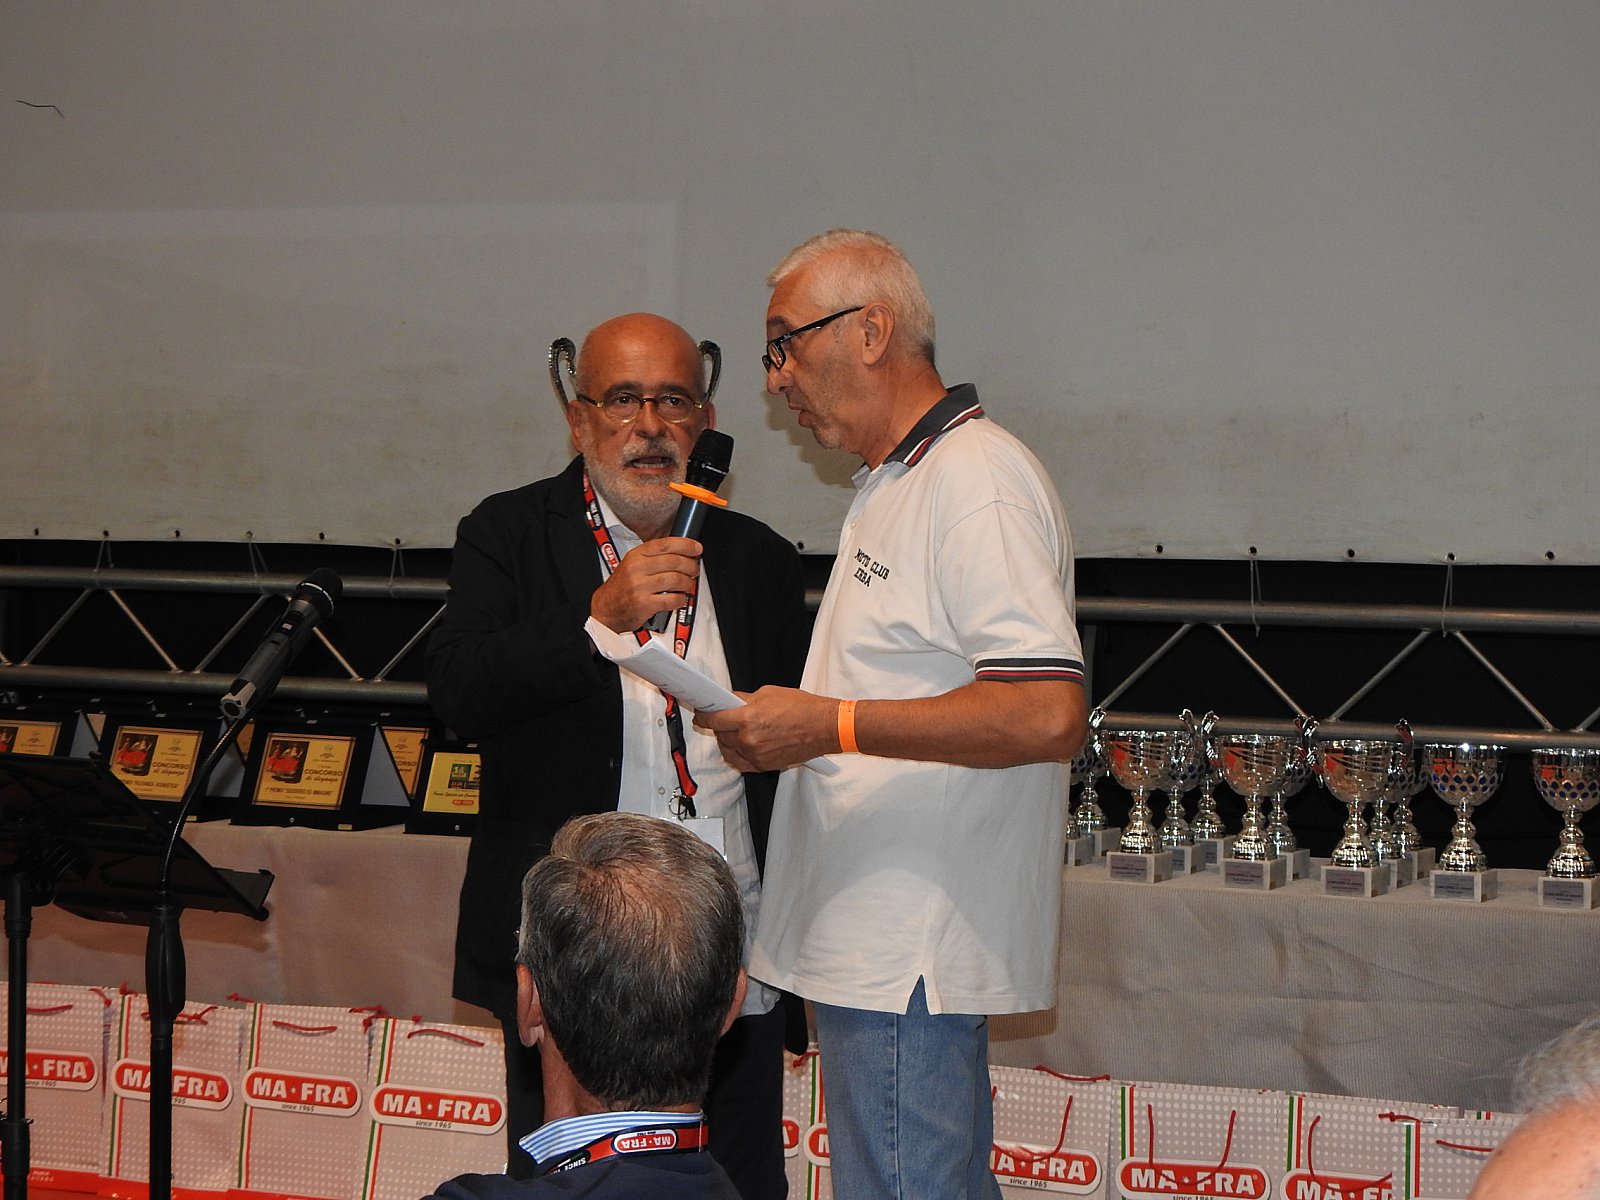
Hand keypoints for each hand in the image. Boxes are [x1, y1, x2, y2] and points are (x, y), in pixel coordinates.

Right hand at [590, 537, 701, 632]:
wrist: (604, 609)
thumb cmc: (621, 588)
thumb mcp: (632, 565)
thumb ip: (653, 557)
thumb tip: (681, 552)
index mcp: (635, 556)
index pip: (665, 544)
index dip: (685, 545)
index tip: (696, 548)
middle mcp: (637, 569)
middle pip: (674, 561)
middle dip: (690, 566)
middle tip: (694, 570)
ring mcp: (640, 587)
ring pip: (675, 579)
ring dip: (687, 583)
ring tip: (687, 585)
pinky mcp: (644, 604)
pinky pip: (672, 599)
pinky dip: (681, 599)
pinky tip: (679, 598)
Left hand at [694, 686, 837, 772]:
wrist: (824, 728)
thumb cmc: (803, 709)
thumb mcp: (769, 693)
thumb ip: (745, 699)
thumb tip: (730, 701)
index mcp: (748, 717)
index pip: (715, 719)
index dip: (704, 716)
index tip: (701, 714)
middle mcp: (749, 738)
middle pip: (720, 734)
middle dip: (719, 726)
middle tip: (724, 718)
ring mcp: (755, 754)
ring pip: (728, 749)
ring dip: (727, 740)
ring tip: (734, 731)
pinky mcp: (763, 765)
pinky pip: (740, 763)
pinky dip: (736, 754)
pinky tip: (739, 746)